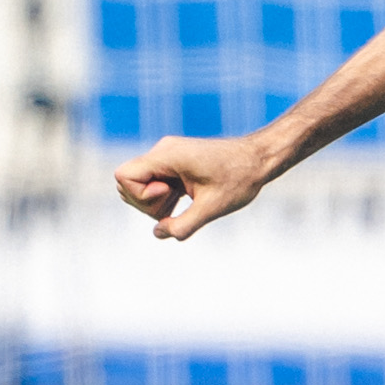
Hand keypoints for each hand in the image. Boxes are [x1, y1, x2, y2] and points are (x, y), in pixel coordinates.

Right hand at [113, 133, 277, 240]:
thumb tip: (159, 233)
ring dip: (156, 201)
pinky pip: (154, 183)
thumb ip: (183, 225)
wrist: (260, 158)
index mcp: (167, 155)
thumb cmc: (240, 179)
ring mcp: (167, 155)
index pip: (124, 176)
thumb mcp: (212, 208)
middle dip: (147, 202)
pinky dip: (165, 196)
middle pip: (128, 183)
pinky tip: (187, 197)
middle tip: (177, 202)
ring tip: (185, 199)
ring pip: (140, 185)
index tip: (170, 194)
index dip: (141, 195)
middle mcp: (163, 151)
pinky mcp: (174, 162)